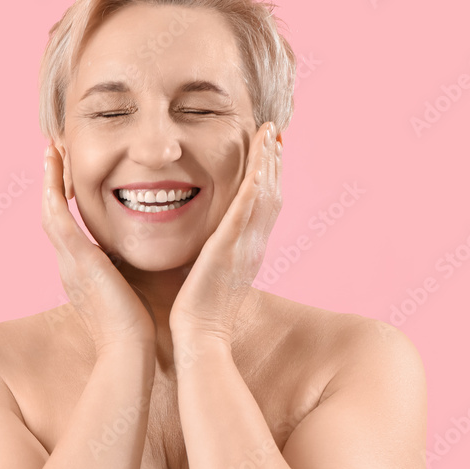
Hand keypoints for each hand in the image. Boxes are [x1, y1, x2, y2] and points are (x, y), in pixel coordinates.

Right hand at [41, 142, 155, 351]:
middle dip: (51, 182)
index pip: (67, 226)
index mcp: (80, 271)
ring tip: (51, 151)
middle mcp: (68, 264)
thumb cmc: (137, 327)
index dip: (64, 199)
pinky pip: (58, 218)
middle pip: (51, 213)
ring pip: (50, 210)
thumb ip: (133, 266)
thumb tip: (152, 249)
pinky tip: (53, 170)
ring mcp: (68, 261)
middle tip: (51, 152)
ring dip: (49, 179)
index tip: (69, 175)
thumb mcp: (131, 287)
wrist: (129, 351)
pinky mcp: (77, 260)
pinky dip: (54, 192)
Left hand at [169, 122, 282, 343]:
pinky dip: (254, 184)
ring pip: (264, 195)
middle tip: (273, 131)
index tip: (268, 150)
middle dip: (273, 161)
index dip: (268, 176)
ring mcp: (245, 245)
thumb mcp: (207, 273)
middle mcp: (254, 245)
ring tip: (268, 134)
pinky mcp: (229, 248)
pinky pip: (246, 210)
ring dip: (268, 162)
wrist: (199, 336)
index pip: (263, 205)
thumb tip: (198, 240)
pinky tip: (257, 163)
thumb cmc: (196, 312)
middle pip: (272, 194)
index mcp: (248, 250)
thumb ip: (207, 253)